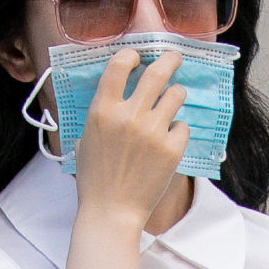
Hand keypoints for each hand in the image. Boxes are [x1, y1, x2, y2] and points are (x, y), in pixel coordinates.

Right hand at [71, 46, 187, 228]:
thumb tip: (116, 94)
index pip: (120, 64)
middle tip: (175, 58)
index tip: (138, 57)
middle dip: (170, 60)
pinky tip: (167, 142)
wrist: (111, 212)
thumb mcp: (85, 139)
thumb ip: (101, 114)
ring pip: (176, 95)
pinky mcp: (172, 149)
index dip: (132, 55)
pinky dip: (177, 131)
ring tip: (171, 102)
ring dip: (175, 95)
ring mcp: (153, 132)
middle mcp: (129, 116)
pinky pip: (183, 126)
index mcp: (102, 110)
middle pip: (157, 72)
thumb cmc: (94, 179)